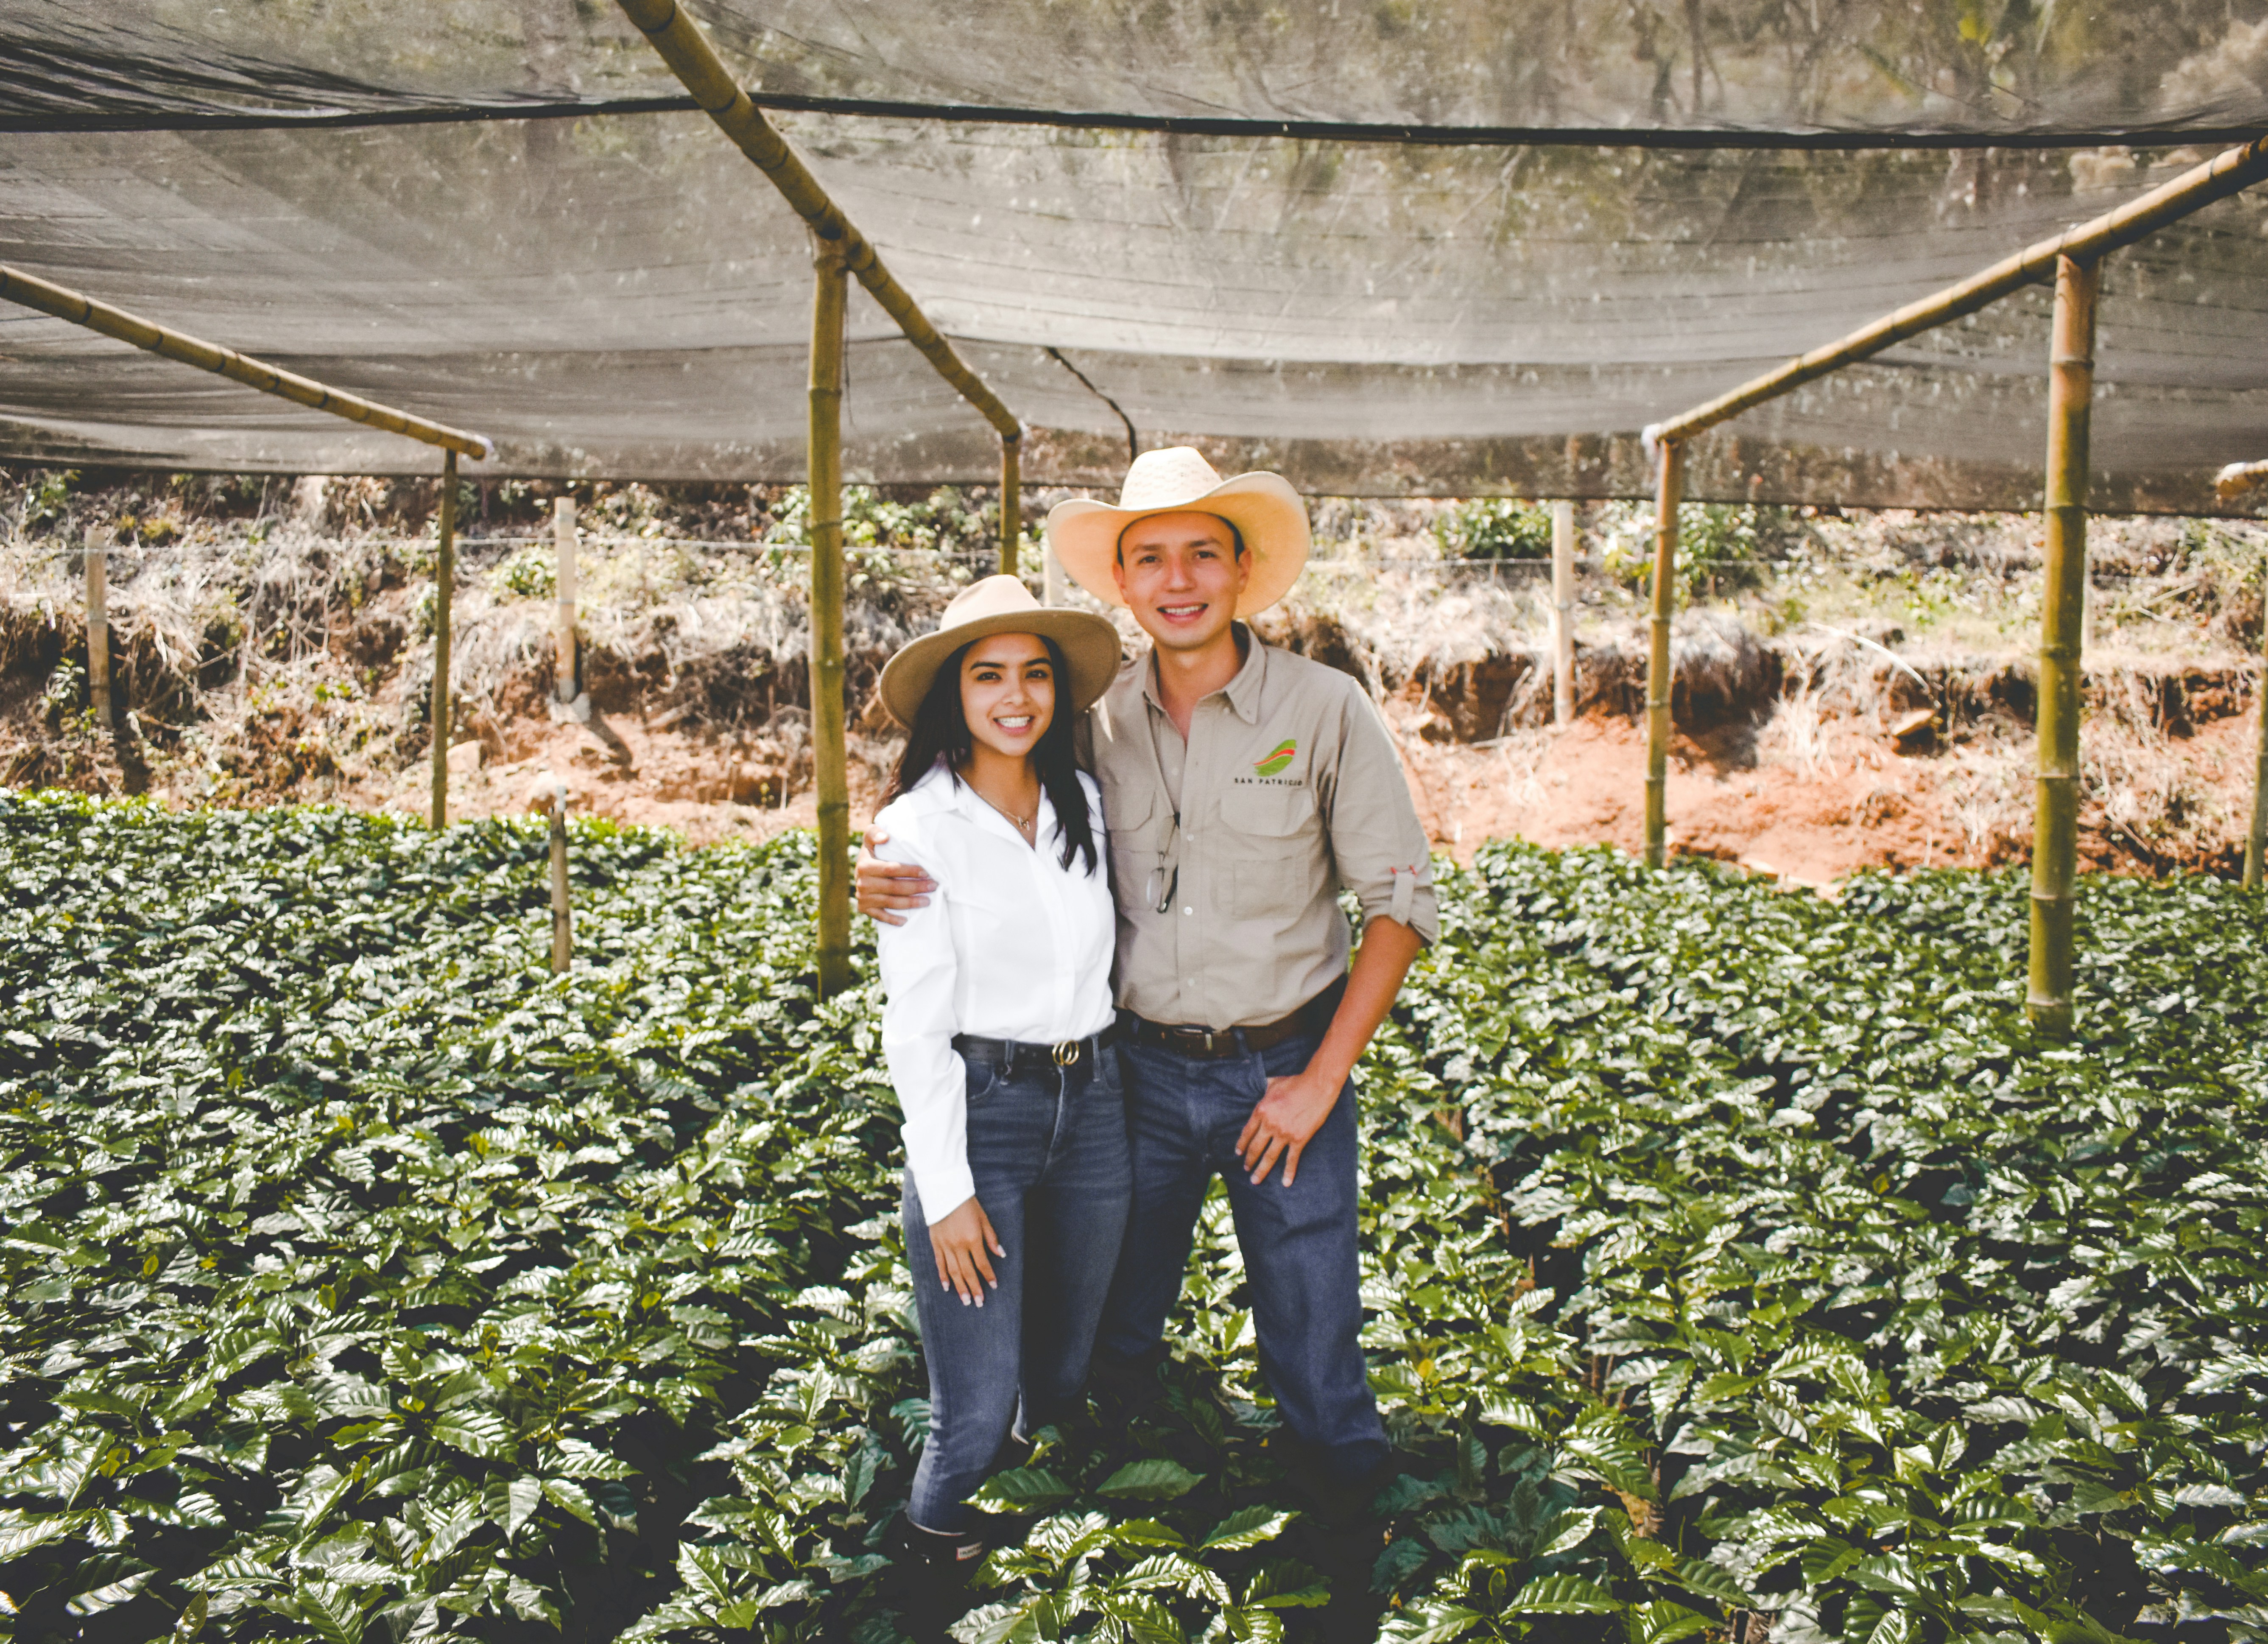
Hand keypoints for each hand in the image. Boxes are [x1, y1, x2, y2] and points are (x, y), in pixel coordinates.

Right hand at [857, 830, 935, 925]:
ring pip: (891, 902)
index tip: (926, 872)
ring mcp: (862, 897)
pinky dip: (893, 920)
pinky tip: (905, 921)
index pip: (892, 869)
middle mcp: (862, 883)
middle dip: (916, 887)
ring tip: (927, 901)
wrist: (861, 865)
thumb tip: (885, 838)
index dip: (910, 871)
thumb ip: (875, 832)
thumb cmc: (873, 849)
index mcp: (865, 865)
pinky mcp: (864, 908)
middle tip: (933, 886)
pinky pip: (880, 916)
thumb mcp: (871, 835)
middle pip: (894, 887)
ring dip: (911, 903)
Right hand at [929, 1197, 1003, 1306]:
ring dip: (960, 1288)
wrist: (944, 1192)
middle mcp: (959, 1245)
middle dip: (974, 1289)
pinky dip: (943, 1276)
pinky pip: (939, 1264)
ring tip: (965, 1301)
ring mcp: (945, 1246)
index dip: (988, 1276)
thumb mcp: (984, 1218)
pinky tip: (946, 1287)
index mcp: (973, 1239)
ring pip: (953, 1272)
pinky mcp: (936, 1244)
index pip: (982, 1263)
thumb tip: (1001, 1254)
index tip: (994, 1286)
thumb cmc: (967, 1204)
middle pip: (968, 1272)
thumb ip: (991, 1238)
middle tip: (979, 1303)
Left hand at [1235, 1064, 1341, 1186]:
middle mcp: (1270, 1124)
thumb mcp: (1273, 1083)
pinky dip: (1289, 1172)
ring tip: (1255, 1180)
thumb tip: (1257, 1087)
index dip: (1242, 1145)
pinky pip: (1292, 1159)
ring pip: (1269, 1157)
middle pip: (1255, 1147)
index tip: (1238, 1153)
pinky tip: (1286, 1183)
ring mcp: (1284, 1134)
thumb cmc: (1295, 1083)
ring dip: (1261, 1170)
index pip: (1247, 1133)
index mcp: (1261, 1110)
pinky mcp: (1299, 1139)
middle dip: (1249, 1161)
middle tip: (1246, 1169)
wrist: (1316, 1086)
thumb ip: (1263, 1089)